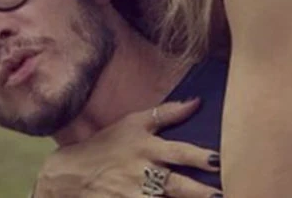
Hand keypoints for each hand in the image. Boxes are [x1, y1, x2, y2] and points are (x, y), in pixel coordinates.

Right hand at [32, 100, 220, 197]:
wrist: (71, 174)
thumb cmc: (107, 144)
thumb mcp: (133, 122)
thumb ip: (166, 113)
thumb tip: (197, 101)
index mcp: (147, 148)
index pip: (179, 152)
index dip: (199, 157)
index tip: (219, 160)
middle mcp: (143, 172)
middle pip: (177, 184)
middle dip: (199, 192)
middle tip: (221, 194)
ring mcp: (134, 195)